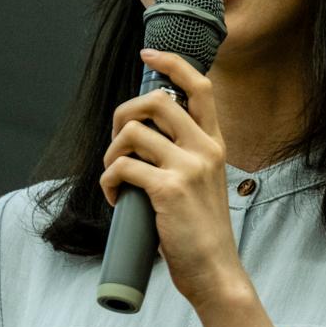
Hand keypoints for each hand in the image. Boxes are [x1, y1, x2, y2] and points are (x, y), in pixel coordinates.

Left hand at [100, 49, 248, 308]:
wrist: (215, 272)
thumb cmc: (201, 232)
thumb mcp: (203, 183)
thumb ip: (183, 156)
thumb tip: (141, 138)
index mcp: (215, 144)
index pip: (201, 87)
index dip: (172, 63)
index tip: (148, 54)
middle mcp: (205, 149)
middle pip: (156, 100)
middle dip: (124, 113)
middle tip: (117, 141)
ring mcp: (188, 168)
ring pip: (132, 133)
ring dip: (111, 154)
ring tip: (115, 178)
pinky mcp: (167, 190)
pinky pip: (123, 168)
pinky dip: (110, 181)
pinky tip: (117, 199)